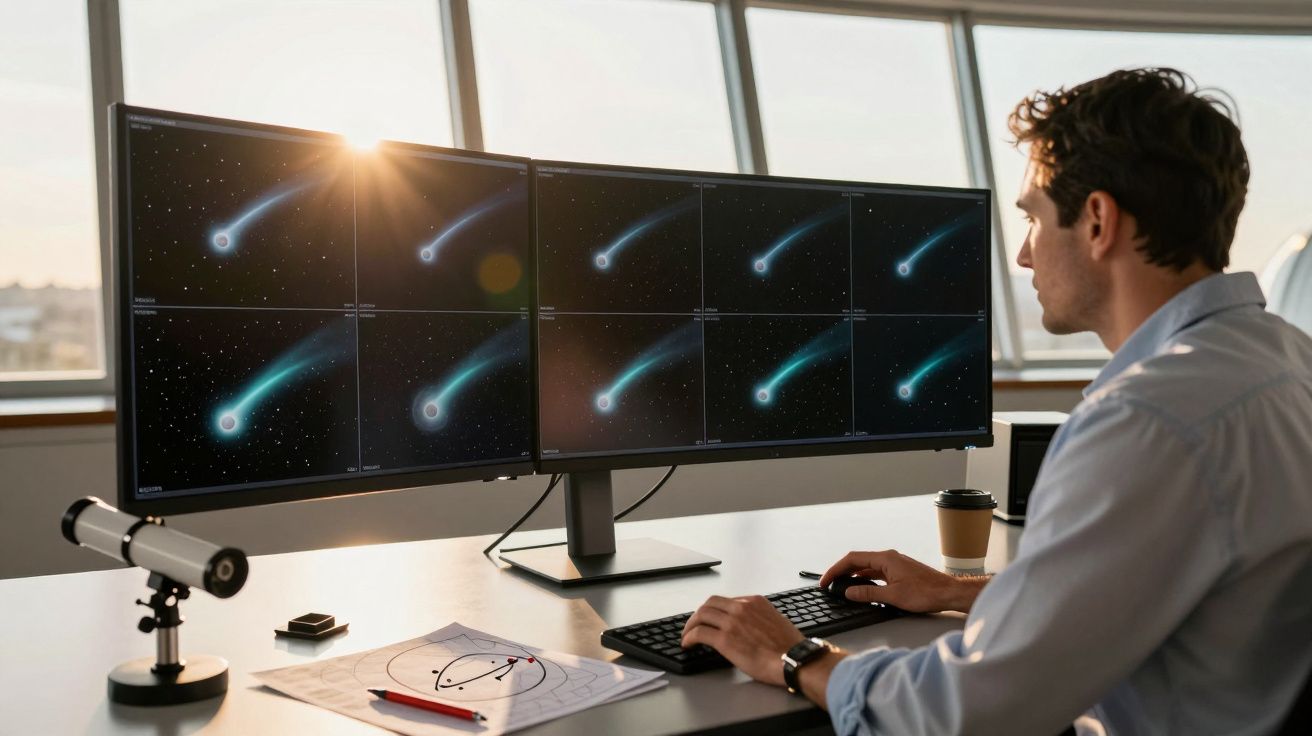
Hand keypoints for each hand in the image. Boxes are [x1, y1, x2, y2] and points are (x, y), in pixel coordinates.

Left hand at [681, 595, 802, 685]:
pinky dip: (689, 637)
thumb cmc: (789, 647)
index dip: (714, 610)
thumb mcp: (775, 621)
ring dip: (690, 625)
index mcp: (754, 602)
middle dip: (699, 615)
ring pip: (701, 615)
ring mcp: (732, 622)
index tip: (710, 619)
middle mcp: (741, 608)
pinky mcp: (725, 639)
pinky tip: (687, 644)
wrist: (794, 659)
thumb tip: (749, 626)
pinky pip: (699, 633)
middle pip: (710, 604)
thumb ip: (759, 618)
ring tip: (687, 635)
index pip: (726, 601)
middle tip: (694, 625)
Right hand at [820, 549, 985, 612]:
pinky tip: (861, 587)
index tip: (825, 581)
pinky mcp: (899, 571)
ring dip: (852, 575)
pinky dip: (864, 578)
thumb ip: (868, 593)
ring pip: (867, 566)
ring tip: (840, 586)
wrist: (948, 593)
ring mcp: (895, 564)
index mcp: (885, 558)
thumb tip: (849, 592)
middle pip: (857, 561)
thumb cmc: (926, 593)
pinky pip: (876, 571)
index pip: (852, 559)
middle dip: (841, 571)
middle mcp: (889, 557)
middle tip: (828, 584)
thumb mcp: (893, 596)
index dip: (835, 570)